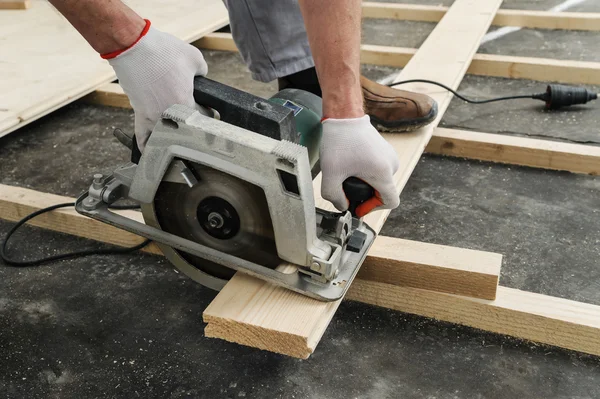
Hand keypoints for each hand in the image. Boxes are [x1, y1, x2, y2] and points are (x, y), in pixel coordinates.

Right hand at [107, 25, 207, 150]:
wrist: (133, 47)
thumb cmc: (161, 51)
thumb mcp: (194, 57)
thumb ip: (203, 72)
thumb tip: (201, 77)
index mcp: (186, 103)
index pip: (204, 118)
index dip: (208, 113)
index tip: (208, 110)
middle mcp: (170, 115)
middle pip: (187, 129)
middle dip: (193, 126)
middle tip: (195, 121)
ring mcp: (153, 117)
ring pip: (167, 136)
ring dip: (174, 136)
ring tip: (179, 135)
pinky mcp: (139, 115)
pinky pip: (142, 137)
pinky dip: (147, 145)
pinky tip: (151, 153)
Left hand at [320, 115, 400, 216]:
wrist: (344, 116)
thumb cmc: (340, 141)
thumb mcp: (330, 174)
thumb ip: (334, 196)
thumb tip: (343, 205)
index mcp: (383, 173)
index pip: (390, 202)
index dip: (373, 208)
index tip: (358, 205)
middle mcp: (392, 165)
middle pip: (383, 191)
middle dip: (366, 196)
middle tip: (346, 191)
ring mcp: (390, 156)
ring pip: (381, 180)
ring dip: (366, 184)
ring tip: (348, 177)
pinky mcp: (385, 150)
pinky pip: (380, 169)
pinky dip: (368, 173)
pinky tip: (352, 167)